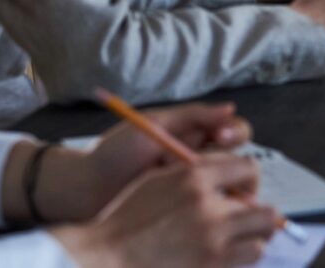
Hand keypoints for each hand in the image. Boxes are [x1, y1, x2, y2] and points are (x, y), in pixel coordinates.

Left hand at [36, 103, 251, 221]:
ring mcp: (193, 192)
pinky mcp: (184, 216)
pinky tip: (196, 213)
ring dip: (222, 191)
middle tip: (208, 170)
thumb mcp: (152, 126)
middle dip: (233, 165)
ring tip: (197, 194)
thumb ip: (191, 116)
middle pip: (239, 162)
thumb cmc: (115, 154)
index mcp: (194, 136)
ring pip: (229, 190)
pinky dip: (213, 214)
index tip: (219, 138)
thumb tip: (230, 107)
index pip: (233, 131)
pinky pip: (212, 215)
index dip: (234, 133)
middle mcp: (199, 163)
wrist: (84, 192)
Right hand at [52, 153, 279, 267]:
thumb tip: (225, 174)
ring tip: (238, 240)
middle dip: (259, 212)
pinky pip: (249, 258)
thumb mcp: (156, 180)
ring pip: (262, 236)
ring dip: (253, 237)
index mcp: (195, 177)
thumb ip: (194, 172)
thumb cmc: (124, 220)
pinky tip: (225, 255)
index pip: (249, 169)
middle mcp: (209, 207)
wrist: (106, 260)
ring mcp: (212, 241)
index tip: (242, 190)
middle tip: (247, 218)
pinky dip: (243, 256)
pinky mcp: (212, 266)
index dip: (249, 180)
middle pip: (265, 208)